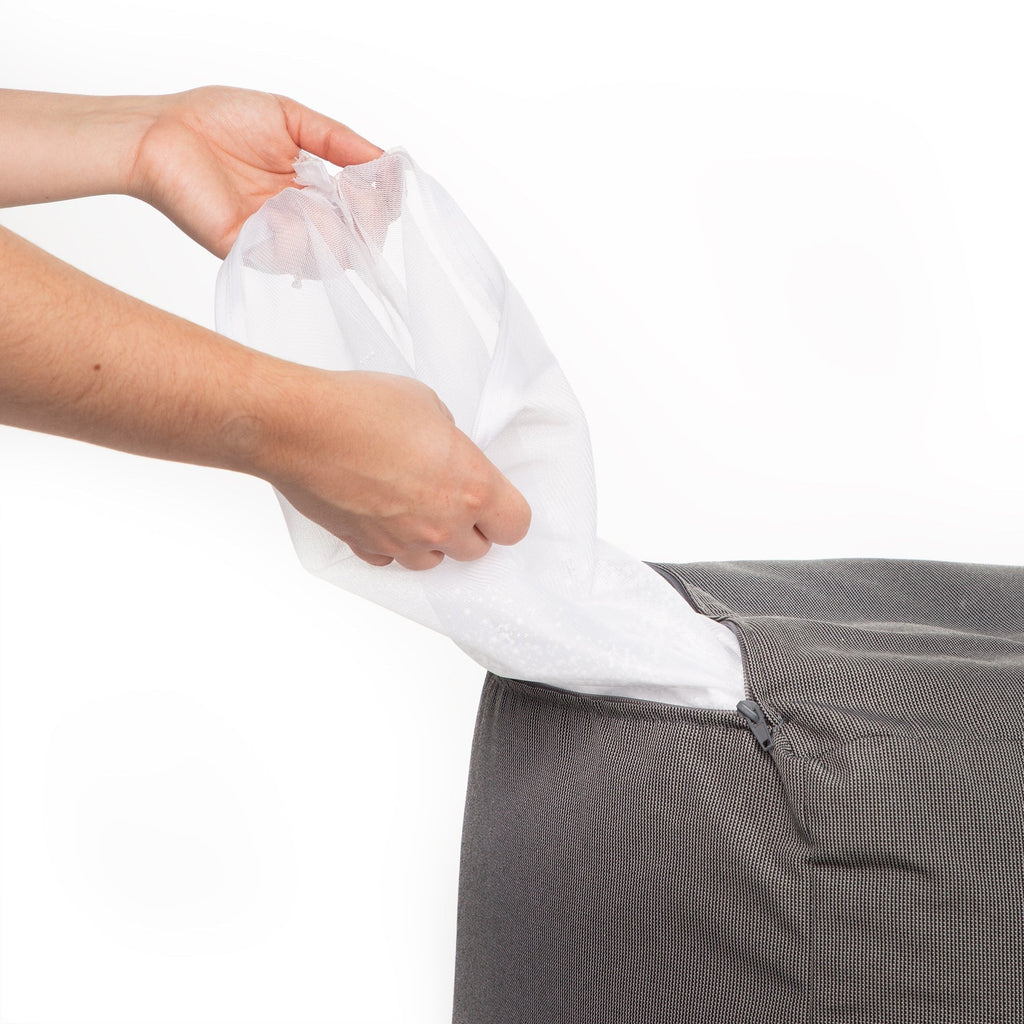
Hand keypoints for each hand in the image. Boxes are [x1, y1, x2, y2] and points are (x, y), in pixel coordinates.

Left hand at [126, 85, 383, 258]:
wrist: (160, 132)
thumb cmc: (216, 121)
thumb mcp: (291, 119)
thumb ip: (338, 141)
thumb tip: (385, 162)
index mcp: (310, 196)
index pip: (362, 215)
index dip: (381, 201)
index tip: (387, 178)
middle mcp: (298, 225)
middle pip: (357, 243)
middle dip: (369, 216)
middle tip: (358, 188)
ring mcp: (276, 242)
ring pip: (334, 254)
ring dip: (342, 223)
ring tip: (326, 191)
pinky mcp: (251, 251)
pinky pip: (294, 254)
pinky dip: (307, 230)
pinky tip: (295, 201)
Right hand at [256, 369, 532, 570]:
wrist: (301, 427)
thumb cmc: (361, 409)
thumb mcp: (429, 406)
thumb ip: (450, 440)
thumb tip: (447, 452)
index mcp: (471, 487)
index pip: (515, 525)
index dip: (506, 514)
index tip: (496, 502)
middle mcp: (441, 524)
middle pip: (477, 550)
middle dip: (470, 528)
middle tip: (452, 498)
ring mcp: (402, 541)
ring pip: (433, 561)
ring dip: (432, 540)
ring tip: (413, 506)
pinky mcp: (365, 546)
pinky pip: (390, 558)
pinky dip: (391, 542)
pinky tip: (380, 513)